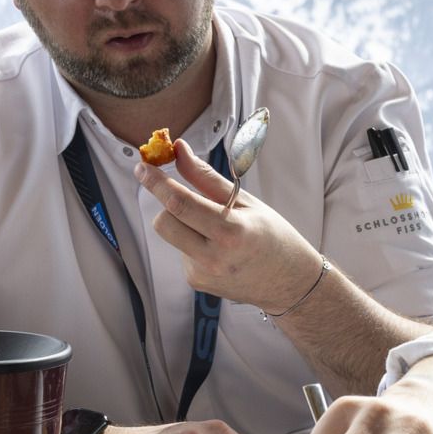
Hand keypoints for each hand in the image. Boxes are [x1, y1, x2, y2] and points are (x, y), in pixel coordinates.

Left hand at [135, 148, 324, 312]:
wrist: (289, 282)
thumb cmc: (273, 236)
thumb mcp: (247, 201)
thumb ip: (207, 178)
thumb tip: (180, 151)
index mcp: (232, 231)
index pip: (181, 204)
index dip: (157, 183)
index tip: (143, 168)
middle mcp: (214, 257)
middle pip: (164, 223)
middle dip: (166, 204)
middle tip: (179, 193)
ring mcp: (203, 273)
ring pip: (172, 236)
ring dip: (184, 224)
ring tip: (216, 229)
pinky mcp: (197, 282)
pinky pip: (181, 250)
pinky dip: (192, 242)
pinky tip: (219, 248)